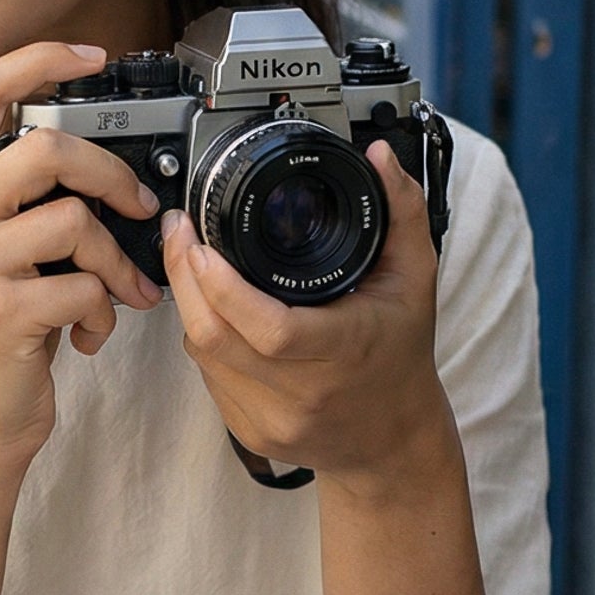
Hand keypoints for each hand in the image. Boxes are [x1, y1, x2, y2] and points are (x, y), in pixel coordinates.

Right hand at [0, 41, 165, 485]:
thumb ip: (28, 201)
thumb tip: (109, 167)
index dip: (40, 59)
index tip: (92, 55)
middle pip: (46, 149)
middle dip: (110, 177)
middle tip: (136, 209)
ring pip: (74, 221)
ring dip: (114, 261)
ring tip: (118, 294)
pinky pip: (83, 284)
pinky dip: (103, 312)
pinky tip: (89, 334)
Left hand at [162, 137, 453, 488]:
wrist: (395, 438)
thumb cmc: (402, 352)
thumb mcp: (415, 277)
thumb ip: (401, 210)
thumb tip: (379, 156)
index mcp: (344, 351)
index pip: (270, 329)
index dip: (222, 287)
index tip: (200, 242)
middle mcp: (305, 394)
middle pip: (215, 339)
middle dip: (184, 278)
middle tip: (178, 233)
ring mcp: (273, 420)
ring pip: (203, 356)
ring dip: (191, 306)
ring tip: (193, 265)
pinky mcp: (250, 433)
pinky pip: (207, 378)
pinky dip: (205, 340)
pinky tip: (216, 313)